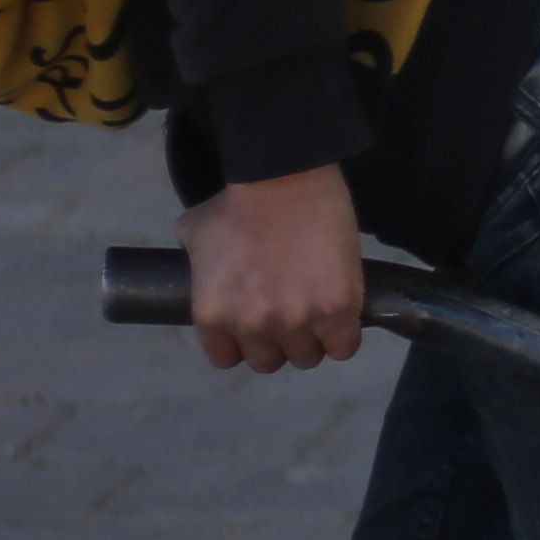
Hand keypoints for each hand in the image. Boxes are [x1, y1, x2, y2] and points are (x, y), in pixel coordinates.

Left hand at [178, 167, 364, 373]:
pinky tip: (342, 314)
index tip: (254, 324)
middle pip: (269, 362)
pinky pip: (343, 348)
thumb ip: (196, 265)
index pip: (227, 358)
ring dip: (312, 338)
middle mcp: (252, 327)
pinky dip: (344, 335)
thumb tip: (202, 270)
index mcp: (213, 315)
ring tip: (317, 309)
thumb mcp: (195, 234)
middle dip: (277, 340)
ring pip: (307, 357)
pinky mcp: (337, 313)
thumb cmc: (238, 200)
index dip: (242, 342)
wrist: (283, 177)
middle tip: (289, 311)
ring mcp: (296, 322)